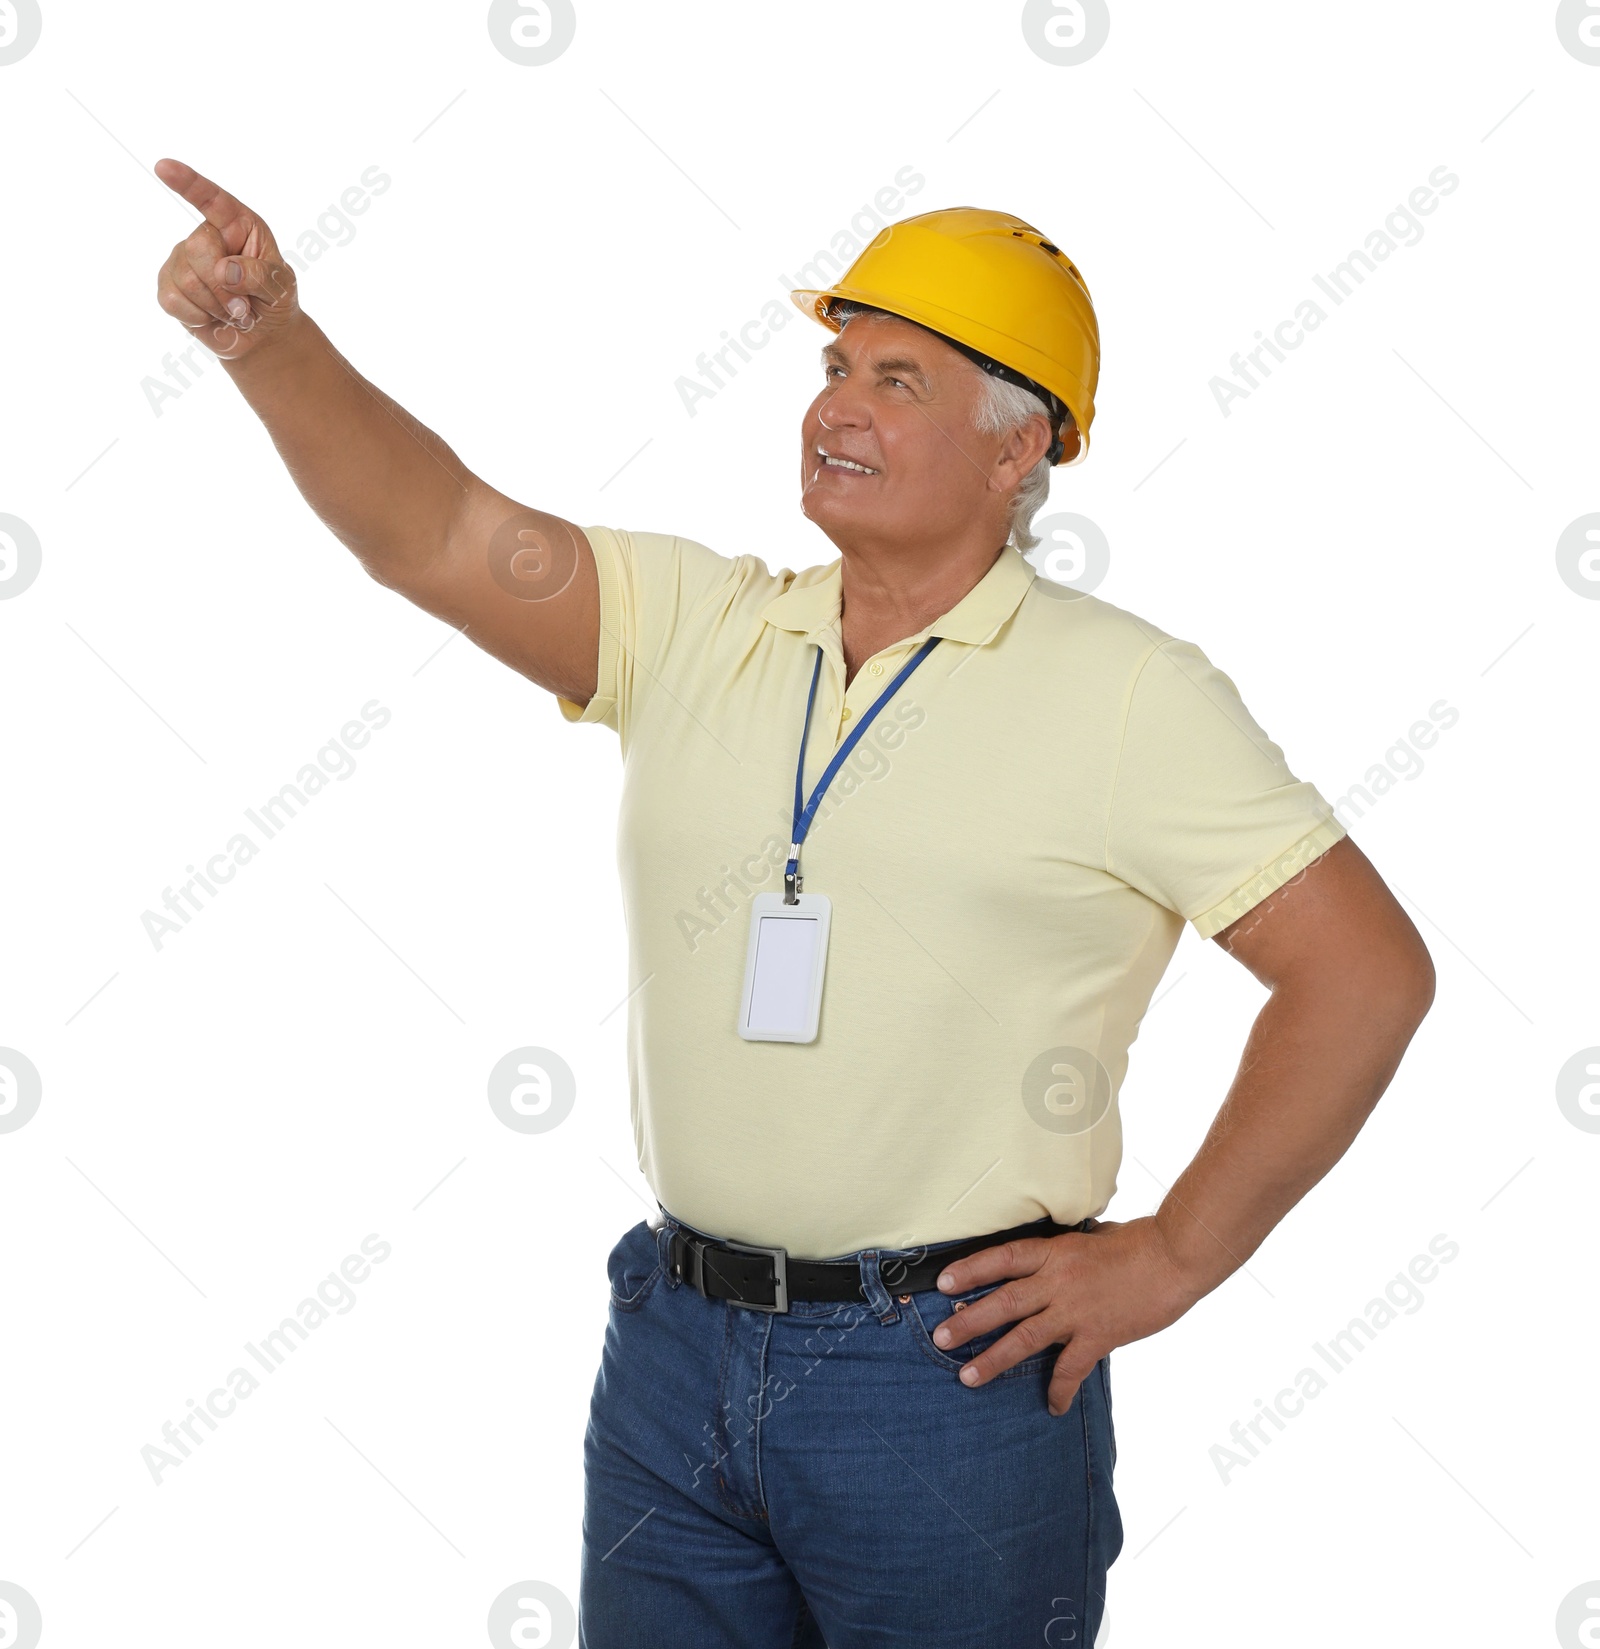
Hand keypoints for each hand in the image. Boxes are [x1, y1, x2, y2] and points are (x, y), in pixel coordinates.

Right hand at [153, 159, 300, 360]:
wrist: (264, 334)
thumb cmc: (274, 300)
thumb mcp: (281, 286)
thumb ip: (260, 275)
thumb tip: (224, 270)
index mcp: (237, 224)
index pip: (211, 199)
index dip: (188, 183)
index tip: (164, 166)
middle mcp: (206, 236)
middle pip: (197, 249)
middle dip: (223, 287)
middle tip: (244, 306)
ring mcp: (182, 260)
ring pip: (186, 279)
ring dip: (217, 306)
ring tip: (233, 311)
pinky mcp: (169, 286)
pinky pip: (172, 299)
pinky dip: (199, 317)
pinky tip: (211, 317)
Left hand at [930, 1217, 1202, 1416]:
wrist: (1173, 1258)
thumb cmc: (1137, 1242)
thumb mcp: (1090, 1236)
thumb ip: (1065, 1250)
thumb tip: (1051, 1253)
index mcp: (1054, 1252)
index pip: (1001, 1259)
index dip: (970, 1270)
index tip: (942, 1283)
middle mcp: (1058, 1281)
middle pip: (1003, 1302)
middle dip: (968, 1321)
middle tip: (940, 1338)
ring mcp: (1076, 1311)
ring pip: (1025, 1338)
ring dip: (994, 1359)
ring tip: (968, 1376)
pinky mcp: (1098, 1336)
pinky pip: (1071, 1368)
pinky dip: (1059, 1389)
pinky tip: (1052, 1406)